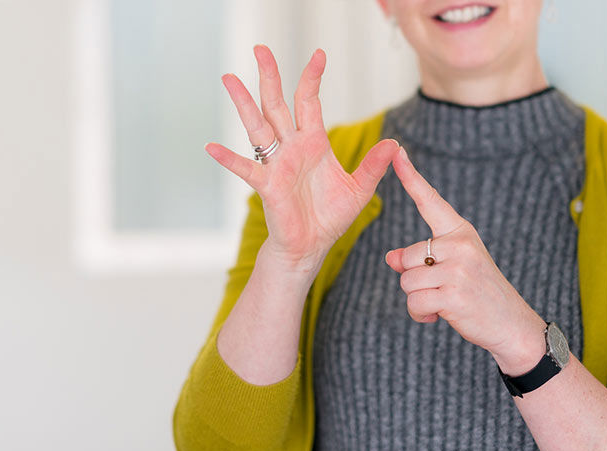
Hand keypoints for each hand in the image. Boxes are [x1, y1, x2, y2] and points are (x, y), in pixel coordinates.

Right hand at [204, 45, 399, 269]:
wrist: (311, 246)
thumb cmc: (330, 217)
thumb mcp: (359, 188)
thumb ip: (373, 165)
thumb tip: (394, 144)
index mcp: (313, 142)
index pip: (309, 101)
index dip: (312, 77)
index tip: (318, 54)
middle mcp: (290, 147)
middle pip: (276, 104)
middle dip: (270, 76)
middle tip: (260, 48)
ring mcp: (276, 164)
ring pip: (257, 126)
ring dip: (243, 103)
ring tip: (229, 78)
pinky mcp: (267, 185)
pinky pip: (245, 168)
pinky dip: (228, 158)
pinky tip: (212, 148)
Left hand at [382, 148, 546, 370]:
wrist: (511, 323)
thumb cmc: (478, 293)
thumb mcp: (452, 268)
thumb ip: (422, 259)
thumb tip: (390, 258)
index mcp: (460, 232)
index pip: (430, 201)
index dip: (410, 177)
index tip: (397, 151)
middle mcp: (460, 244)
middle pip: (406, 257)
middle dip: (414, 279)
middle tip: (442, 289)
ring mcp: (458, 269)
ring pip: (406, 281)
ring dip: (418, 299)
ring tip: (444, 302)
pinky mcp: (453, 294)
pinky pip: (414, 303)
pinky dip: (421, 316)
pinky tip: (441, 316)